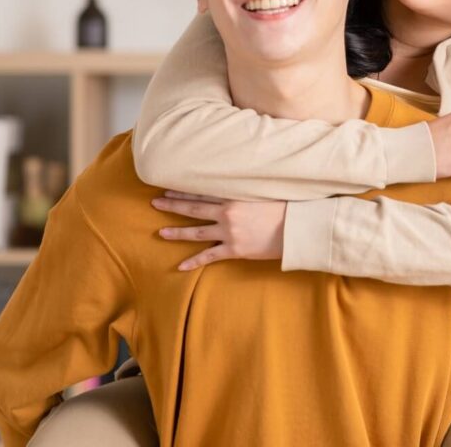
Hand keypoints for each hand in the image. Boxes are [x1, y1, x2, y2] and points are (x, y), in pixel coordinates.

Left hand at [150, 190, 286, 270]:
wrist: (295, 228)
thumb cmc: (285, 206)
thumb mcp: (264, 191)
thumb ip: (247, 189)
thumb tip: (237, 183)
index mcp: (234, 196)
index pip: (202, 190)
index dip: (184, 189)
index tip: (169, 187)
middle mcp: (227, 213)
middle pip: (194, 208)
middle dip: (173, 205)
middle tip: (156, 203)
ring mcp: (229, 232)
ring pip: (196, 232)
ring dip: (177, 232)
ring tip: (161, 233)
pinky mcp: (234, 249)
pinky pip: (209, 255)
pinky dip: (194, 261)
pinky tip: (181, 266)